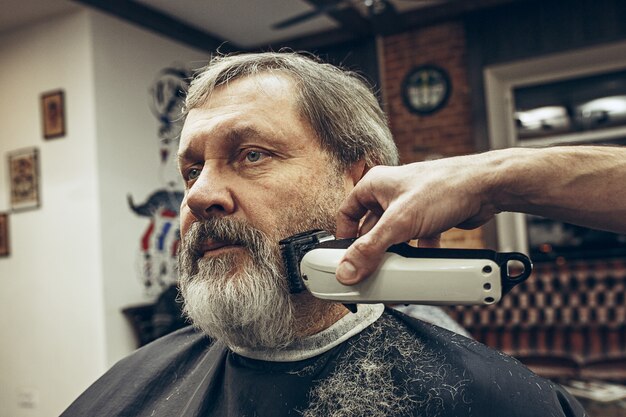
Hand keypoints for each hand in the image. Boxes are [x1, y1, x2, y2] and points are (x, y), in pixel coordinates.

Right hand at [335, 156, 496, 283]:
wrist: (486, 187)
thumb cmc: (444, 187)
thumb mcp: (399, 223)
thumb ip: (371, 249)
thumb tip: (347, 270)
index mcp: (375, 185)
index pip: (347, 213)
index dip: (343, 236)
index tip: (343, 258)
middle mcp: (390, 193)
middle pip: (370, 228)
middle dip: (371, 250)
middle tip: (368, 270)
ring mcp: (410, 205)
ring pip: (393, 235)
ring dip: (394, 253)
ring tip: (393, 270)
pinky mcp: (428, 217)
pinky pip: (414, 239)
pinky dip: (416, 253)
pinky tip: (419, 264)